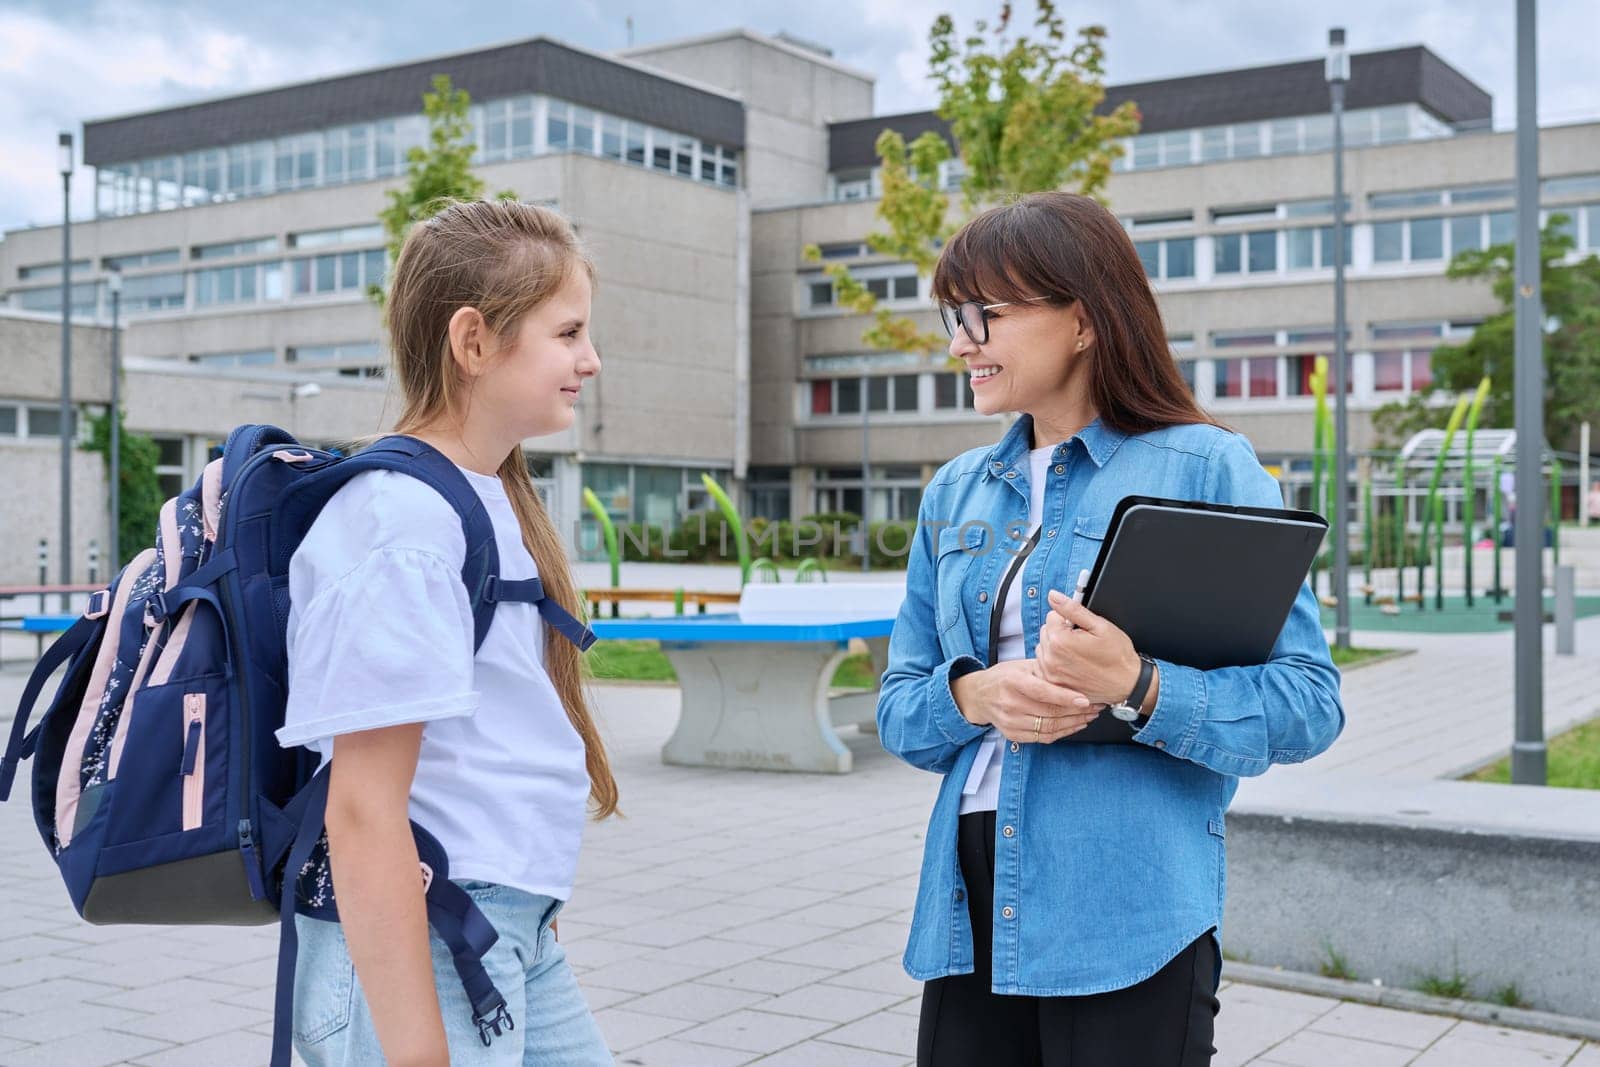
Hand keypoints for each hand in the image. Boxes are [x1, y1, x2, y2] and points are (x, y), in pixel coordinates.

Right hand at [951, 659, 1101, 743]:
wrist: (979, 695)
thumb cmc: (1004, 677)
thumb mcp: (1021, 666)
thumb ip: (1045, 671)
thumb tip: (1074, 674)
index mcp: (1012, 682)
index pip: (1043, 692)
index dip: (1066, 698)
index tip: (1086, 699)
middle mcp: (1010, 703)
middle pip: (1050, 712)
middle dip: (1077, 711)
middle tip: (1096, 706)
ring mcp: (1010, 722)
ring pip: (1049, 727)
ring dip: (1074, 723)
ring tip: (1090, 716)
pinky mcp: (1013, 735)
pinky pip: (1043, 737)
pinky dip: (1063, 733)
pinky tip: (1075, 725)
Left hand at [1039, 591, 1142, 707]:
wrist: (1127, 684)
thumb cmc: (1117, 656)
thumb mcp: (1099, 626)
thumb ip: (1073, 609)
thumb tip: (1053, 596)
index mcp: (1060, 640)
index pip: (1052, 616)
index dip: (1069, 619)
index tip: (1082, 629)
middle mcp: (1050, 658)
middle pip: (1046, 631)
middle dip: (1061, 632)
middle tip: (1082, 641)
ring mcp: (1050, 673)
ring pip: (1044, 647)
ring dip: (1056, 647)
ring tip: (1078, 654)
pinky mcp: (1053, 683)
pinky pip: (1044, 664)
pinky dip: (1055, 661)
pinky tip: (1072, 664)